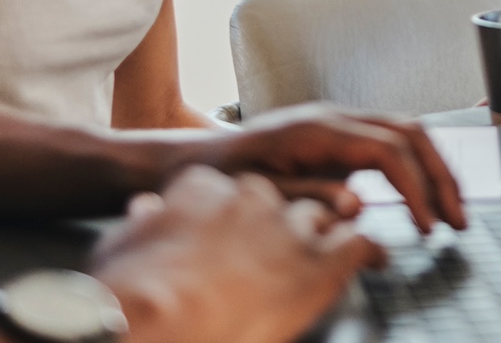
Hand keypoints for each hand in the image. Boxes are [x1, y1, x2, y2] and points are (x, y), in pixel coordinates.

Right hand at [92, 165, 383, 342]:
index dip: (247, 212)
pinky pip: (358, 243)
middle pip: (289, 198)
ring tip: (352, 247)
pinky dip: (369, 251)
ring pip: (329, 214)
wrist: (157, 312)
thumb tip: (142, 211)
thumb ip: (143, 223)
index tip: (248, 227)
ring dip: (337, 232)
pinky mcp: (319, 261)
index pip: (239, 189)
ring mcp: (287, 224)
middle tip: (298, 243)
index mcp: (203, 188)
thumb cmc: (131, 289)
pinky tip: (376, 259)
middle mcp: (251, 196)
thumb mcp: (124, 242)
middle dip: (294, 221)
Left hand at [189, 104, 466, 233]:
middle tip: (458, 220)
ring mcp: (338, 122)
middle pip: (410, 133)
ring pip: (407, 132)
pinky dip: (416, 166)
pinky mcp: (338, 134)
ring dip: (434, 170)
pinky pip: (391, 141)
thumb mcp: (259, 193)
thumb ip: (310, 197)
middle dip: (441, 176)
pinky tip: (422, 195)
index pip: (389, 151)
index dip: (416, 189)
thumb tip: (357, 206)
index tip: (427, 226)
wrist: (193, 158)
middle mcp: (334, 118)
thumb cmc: (220, 176)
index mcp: (318, 130)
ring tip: (450, 211)